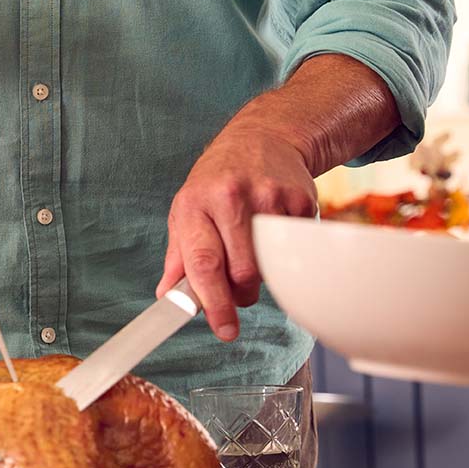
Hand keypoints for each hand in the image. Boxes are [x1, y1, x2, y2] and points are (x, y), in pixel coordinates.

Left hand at [156, 128, 316, 340]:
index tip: (223, 329)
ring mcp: (269, 197)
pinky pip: (294, 248)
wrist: (261, 138)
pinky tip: (273, 230)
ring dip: (263, 276)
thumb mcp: (186, 211)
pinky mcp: (300, 199)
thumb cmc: (216, 182)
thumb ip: (178, 257)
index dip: (213, 303)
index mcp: (195, 204)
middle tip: (237, 290)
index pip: (203, 263)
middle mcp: (230, 198)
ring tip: (253, 254)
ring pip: (271, 266)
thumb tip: (168, 297)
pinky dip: (286, 252)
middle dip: (240, 294)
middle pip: (243, 272)